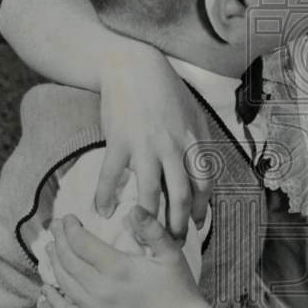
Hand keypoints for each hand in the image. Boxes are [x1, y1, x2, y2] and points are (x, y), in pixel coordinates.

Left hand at [42, 214, 211, 307]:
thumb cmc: (179, 289)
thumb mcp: (171, 254)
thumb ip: (151, 229)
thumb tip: (133, 208)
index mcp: (118, 269)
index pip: (82, 244)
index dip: (71, 229)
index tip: (67, 218)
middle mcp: (100, 290)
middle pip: (69, 261)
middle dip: (59, 241)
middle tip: (55, 227)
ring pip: (65, 284)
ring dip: (54, 264)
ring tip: (50, 248)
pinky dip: (53, 299)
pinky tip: (47, 288)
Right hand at [95, 42, 212, 240]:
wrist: (132, 65)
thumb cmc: (164, 89)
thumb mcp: (192, 113)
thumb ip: (197, 142)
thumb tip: (202, 171)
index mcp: (193, 139)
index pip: (204, 183)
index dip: (203, 208)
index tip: (198, 224)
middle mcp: (173, 145)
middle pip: (182, 195)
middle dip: (179, 224)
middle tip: (173, 242)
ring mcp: (146, 144)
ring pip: (151, 192)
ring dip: (148, 218)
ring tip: (142, 234)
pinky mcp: (119, 141)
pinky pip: (112, 176)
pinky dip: (105, 196)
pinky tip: (102, 211)